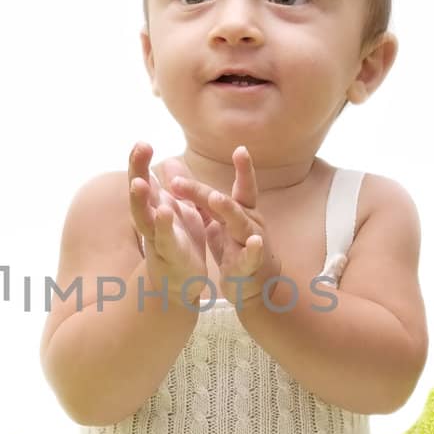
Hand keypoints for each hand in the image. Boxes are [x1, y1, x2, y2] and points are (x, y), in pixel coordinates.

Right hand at [127, 141, 210, 307]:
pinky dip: (162, 226)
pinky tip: (163, 211)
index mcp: (153, 206)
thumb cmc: (180, 244)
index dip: (139, 161)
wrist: (181, 283)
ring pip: (143, 217)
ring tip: (138, 181)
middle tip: (138, 148)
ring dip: (139, 200)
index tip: (141, 141)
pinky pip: (164, 239)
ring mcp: (156, 238)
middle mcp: (149, 220)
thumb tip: (171, 161)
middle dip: (136, 170)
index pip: (142, 179)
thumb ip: (174, 187)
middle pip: (138, 192)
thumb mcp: (179, 210)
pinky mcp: (169, 255)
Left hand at [166, 145, 281, 307]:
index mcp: (241, 210)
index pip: (240, 187)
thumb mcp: (220, 220)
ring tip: (217, 199)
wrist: (255, 286)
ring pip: (241, 224)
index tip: (241, 148)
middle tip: (183, 181)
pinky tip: (255, 242)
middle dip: (207, 192)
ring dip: (230, 210)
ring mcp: (252, 243)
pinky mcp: (250, 265)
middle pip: (229, 203)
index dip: (243, 168)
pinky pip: (252, 256)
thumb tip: (178, 173)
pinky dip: (254, 249)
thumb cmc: (237, 248)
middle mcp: (250, 222)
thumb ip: (202, 198)